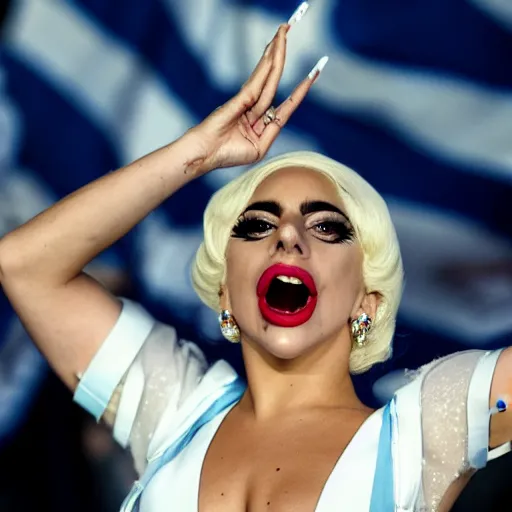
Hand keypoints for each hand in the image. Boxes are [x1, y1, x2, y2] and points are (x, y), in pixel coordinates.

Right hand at [186, 24, 325, 173]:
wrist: (204, 154)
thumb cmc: (227, 155)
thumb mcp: (257, 149)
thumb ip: (270, 132)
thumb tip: (279, 114)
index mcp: (261, 125)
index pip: (286, 105)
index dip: (300, 90)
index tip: (314, 74)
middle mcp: (255, 109)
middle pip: (273, 80)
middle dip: (280, 56)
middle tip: (287, 28)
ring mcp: (246, 102)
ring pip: (266, 75)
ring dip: (275, 52)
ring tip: (283, 30)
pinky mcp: (239, 99)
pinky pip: (257, 82)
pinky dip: (265, 68)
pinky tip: (273, 52)